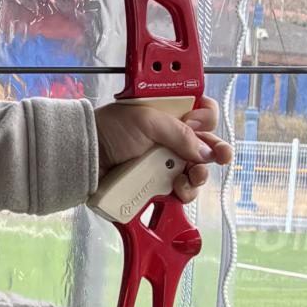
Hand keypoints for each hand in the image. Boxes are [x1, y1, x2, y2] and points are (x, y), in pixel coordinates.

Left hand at [94, 96, 230, 202]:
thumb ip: (178, 132)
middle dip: (216, 152)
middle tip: (222, 157)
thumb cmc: (108, 130)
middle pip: (205, 146)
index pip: (200, 113)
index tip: (199, 124)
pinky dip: (185, 193)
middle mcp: (170, 139)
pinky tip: (178, 190)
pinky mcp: (156, 186)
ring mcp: (164, 164)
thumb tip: (205, 150)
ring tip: (190, 177)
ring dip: (199, 175)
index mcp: (168, 115)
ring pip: (196, 172)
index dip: (205, 119)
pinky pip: (181, 192)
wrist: (85, 157)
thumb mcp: (145, 120)